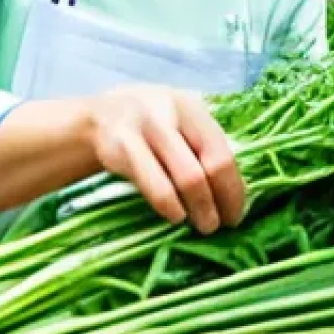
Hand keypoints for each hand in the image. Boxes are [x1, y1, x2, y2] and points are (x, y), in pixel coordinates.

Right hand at [87, 84, 243, 234]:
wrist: (97, 118)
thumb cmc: (149, 126)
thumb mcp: (177, 121)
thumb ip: (202, 144)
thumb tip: (234, 190)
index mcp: (193, 107)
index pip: (224, 152)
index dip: (234, 188)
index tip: (237, 213)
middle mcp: (173, 113)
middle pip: (210, 165)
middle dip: (221, 201)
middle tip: (223, 225)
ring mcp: (147, 127)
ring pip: (187, 177)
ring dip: (200, 208)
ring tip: (205, 226)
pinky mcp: (123, 146)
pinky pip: (155, 184)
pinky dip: (170, 205)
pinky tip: (176, 217)